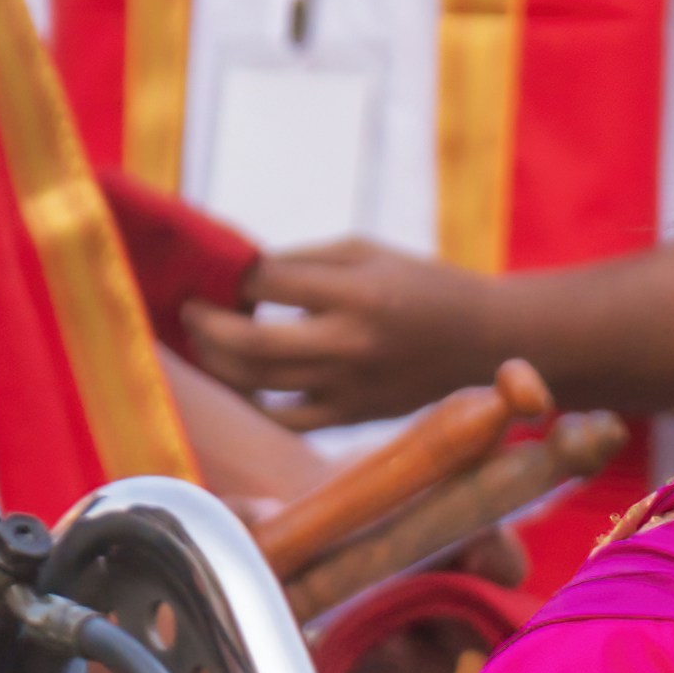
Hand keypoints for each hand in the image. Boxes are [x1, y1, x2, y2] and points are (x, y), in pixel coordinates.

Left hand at [182, 238, 504, 429]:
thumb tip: (236, 275)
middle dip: (207, 325)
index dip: (226, 278)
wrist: (485, 339)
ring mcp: (350, 387)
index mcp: (355, 291)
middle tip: (188, 311)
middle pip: (251, 342)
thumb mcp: (366, 251)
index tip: (206, 273)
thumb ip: (303, 261)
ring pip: (260, 385)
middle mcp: (350, 343)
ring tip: (205, 343)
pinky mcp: (354, 417)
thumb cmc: (420, 284)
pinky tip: (239, 382)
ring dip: (220, 363)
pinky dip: (252, 402)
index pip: (266, 282)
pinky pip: (286, 421)